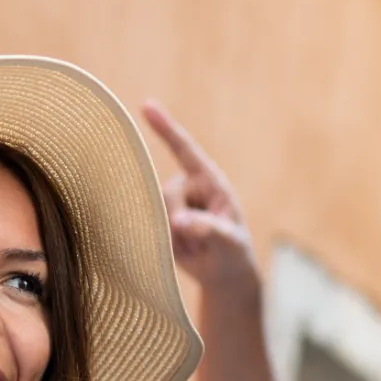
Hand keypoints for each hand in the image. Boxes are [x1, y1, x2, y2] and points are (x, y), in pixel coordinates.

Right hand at [142, 101, 260, 307]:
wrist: (223, 274)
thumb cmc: (233, 253)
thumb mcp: (229, 242)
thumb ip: (208, 229)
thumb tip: (178, 221)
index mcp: (210, 181)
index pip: (185, 150)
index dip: (165, 127)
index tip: (146, 105)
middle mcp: (188, 187)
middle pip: (167, 194)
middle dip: (179, 221)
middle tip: (201, 243)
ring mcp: (172, 205)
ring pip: (155, 212)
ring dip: (174, 236)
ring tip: (195, 247)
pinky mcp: (160, 221)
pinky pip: (149, 227)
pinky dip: (164, 243)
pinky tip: (183, 251)